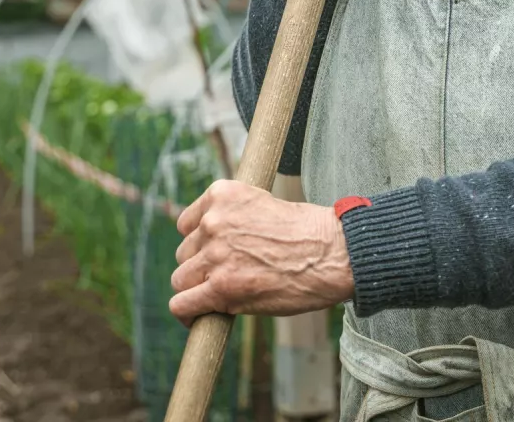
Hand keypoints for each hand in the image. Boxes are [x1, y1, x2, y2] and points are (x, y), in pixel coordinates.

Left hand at [169, 180, 353, 323]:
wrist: (332, 253)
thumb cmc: (309, 232)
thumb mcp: (264, 206)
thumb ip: (235, 219)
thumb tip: (214, 244)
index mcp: (223, 194)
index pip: (187, 223)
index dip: (200, 242)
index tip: (214, 253)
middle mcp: (213, 221)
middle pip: (185, 253)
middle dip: (202, 266)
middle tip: (228, 276)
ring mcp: (215, 254)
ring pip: (181, 279)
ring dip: (198, 289)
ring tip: (221, 297)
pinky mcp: (221, 287)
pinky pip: (182, 305)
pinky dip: (188, 314)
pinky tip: (199, 318)